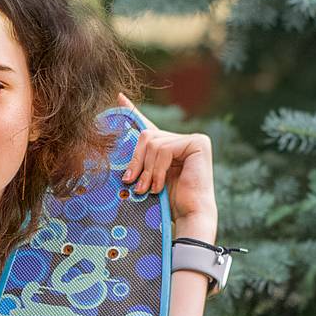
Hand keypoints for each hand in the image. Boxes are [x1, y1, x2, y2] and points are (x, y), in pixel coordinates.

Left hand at [117, 91, 216, 229]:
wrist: (189, 217)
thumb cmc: (168, 204)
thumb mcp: (147, 178)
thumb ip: (139, 161)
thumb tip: (117, 148)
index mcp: (171, 147)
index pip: (149, 128)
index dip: (132, 113)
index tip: (119, 98)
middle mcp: (184, 139)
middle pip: (146, 136)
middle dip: (136, 161)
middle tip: (131, 182)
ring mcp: (193, 139)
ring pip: (153, 143)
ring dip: (146, 169)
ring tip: (147, 189)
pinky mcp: (198, 142)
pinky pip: (164, 149)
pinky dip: (157, 169)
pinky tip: (159, 185)